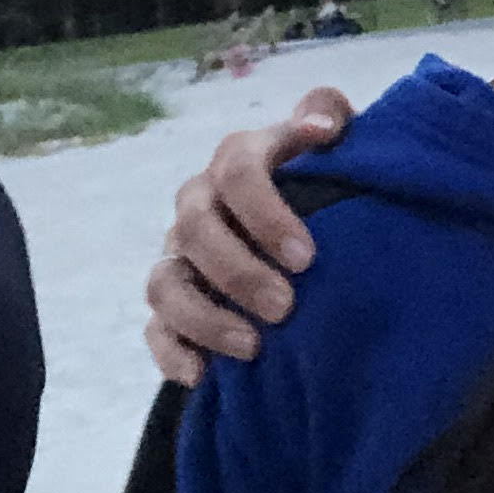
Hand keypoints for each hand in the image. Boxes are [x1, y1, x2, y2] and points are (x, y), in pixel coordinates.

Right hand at [144, 89, 354, 382]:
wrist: (312, 229)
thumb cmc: (328, 182)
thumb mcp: (338, 144)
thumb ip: (329, 114)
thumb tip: (322, 124)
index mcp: (238, 160)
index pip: (237, 169)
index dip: (266, 212)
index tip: (307, 257)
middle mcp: (200, 204)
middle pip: (195, 229)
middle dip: (238, 271)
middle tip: (286, 308)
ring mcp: (180, 256)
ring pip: (165, 283)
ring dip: (204, 317)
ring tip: (254, 348)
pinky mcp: (172, 305)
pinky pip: (155, 329)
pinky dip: (173, 354)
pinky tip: (204, 377)